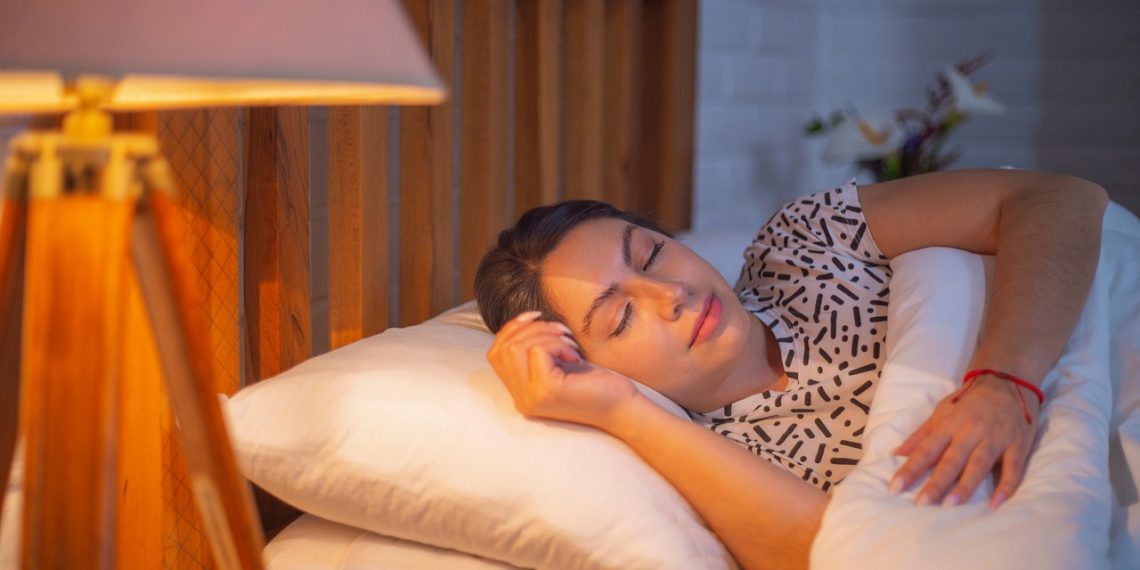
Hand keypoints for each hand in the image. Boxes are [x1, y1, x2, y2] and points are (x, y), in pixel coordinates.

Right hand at [486, 311, 638, 429]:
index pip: (495, 354)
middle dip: (532, 329)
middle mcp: (521, 399)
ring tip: (569, 343)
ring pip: (516, 347)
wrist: (621, 407)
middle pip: (502, 348)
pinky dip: (557, 344)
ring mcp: (531, 397)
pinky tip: (575, 356)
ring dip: (545, 335)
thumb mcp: (558, 363)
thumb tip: (523, 321)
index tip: (536, 317)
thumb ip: (535, 350)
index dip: (511, 329)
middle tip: (562, 332)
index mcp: (520, 393)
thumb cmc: (594, 383)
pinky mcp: (546, 391)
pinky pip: (538, 351)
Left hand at [889, 373, 1040, 508]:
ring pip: (978, 465)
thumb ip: (920, 436)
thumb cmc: (968, 401)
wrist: (1006, 381)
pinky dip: (1006, 487)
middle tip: (921, 504)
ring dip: (965, 486)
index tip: (894, 488)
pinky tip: (997, 504)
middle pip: (951, 461)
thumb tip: (895, 454)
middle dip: (935, 483)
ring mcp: (995, 438)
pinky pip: (1013, 469)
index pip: (925, 451)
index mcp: (948, 425)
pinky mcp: (1018, 445)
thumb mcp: (940, 413)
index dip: (909, 470)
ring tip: (951, 505)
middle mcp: (970, 432)